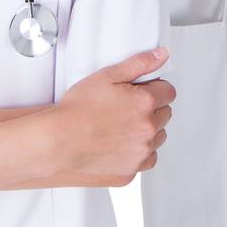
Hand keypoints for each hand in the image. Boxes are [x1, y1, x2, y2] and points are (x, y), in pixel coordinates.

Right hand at [46, 48, 174, 186]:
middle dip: (151, 109)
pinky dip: (139, 152)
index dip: (154, 88)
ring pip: (158, 138)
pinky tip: (121, 144)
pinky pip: (147, 159)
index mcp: (145, 103)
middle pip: (165, 114)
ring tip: (121, 126)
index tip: (141, 90)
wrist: (58, 141)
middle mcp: (147, 130)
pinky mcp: (131, 171)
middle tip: (126, 107)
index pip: (168, 92)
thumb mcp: (107, 76)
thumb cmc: (77, 110)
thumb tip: (161, 56)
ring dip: (147, 131)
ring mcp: (140, 153)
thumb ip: (139, 64)